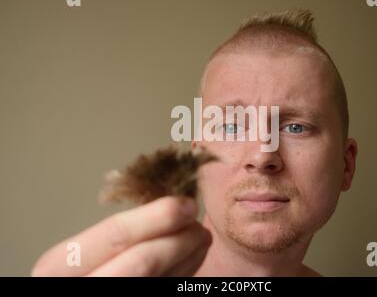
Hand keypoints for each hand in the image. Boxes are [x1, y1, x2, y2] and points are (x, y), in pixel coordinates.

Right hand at [31, 196, 211, 275]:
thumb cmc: (77, 272)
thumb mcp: (77, 254)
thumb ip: (110, 237)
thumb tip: (162, 204)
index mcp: (59, 266)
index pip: (115, 236)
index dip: (156, 217)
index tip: (185, 204)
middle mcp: (84, 286)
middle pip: (142, 263)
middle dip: (178, 239)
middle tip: (197, 223)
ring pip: (159, 279)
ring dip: (188, 255)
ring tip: (200, 236)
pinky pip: (166, 288)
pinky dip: (184, 272)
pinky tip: (191, 257)